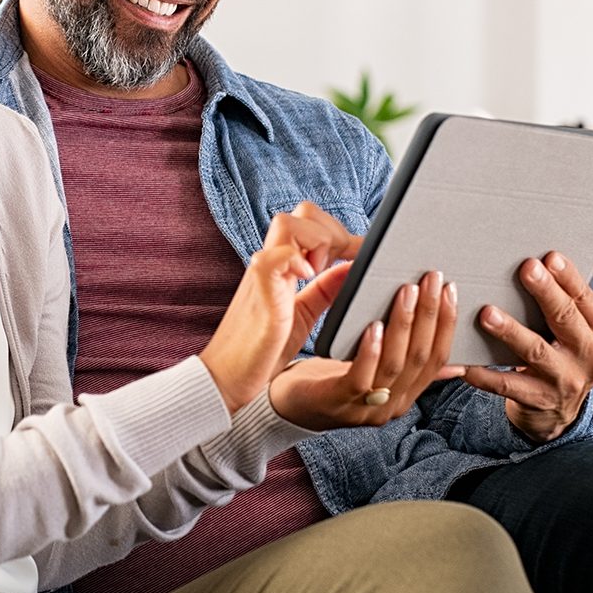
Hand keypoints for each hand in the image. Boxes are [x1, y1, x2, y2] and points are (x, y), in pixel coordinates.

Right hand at [199, 203, 358, 413]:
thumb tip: (352, 268)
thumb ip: (325, 290)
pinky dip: (294, 259)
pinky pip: (272, 258)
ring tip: (319, 274)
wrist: (227, 379)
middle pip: (302, 213)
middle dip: (332, 231)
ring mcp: (262, 275)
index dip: (341, 232)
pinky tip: (307, 276)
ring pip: (287, 223)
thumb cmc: (262, 350)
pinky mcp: (259, 293)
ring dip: (315, 241)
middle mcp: (271, 263)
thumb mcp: (304, 314)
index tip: (364, 254)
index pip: (311, 223)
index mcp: (283, 266)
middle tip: (342, 264)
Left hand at [267, 270, 461, 429]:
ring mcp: (366, 407)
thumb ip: (408, 362)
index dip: (446, 323)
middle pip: (420, 358)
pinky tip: (373, 325)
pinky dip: (370, 350)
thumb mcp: (375, 369)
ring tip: (406, 292)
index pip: (437, 358)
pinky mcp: (337, 402)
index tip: (450, 289)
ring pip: (395, 364)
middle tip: (432, 280)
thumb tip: (455, 358)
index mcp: (405, 395)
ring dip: (404, 325)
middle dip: (430, 315)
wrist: (285, 404)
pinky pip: (360, 377)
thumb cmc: (330, 378)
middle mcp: (391, 405)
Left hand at [457, 252, 592, 442]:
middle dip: (545, 293)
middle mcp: (590, 357)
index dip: (568, 278)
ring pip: (535, 351)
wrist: (558, 411)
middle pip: (565, 319)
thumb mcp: (575, 332)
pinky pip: (508, 385)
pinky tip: (467, 363)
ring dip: (510, 331)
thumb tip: (533, 263)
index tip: (550, 257)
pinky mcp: (539, 401)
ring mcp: (566, 381)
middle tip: (527, 269)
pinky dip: (485, 374)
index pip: (584, 299)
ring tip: (488, 313)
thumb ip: (563, 303)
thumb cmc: (561, 354)